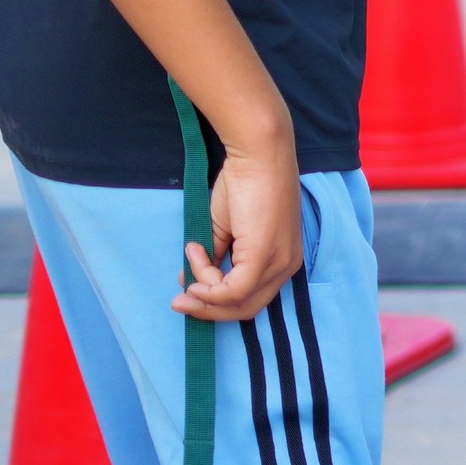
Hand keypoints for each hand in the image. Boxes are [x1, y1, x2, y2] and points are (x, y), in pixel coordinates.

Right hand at [177, 134, 306, 322]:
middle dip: (208, 309)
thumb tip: (189, 282)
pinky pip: (232, 290)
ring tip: (187, 263)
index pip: (251, 298)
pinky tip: (195, 257)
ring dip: (204, 291)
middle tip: (179, 301)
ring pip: (237, 301)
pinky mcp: (264, 257)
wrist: (258, 155)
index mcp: (284, 259)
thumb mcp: (228, 229)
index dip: (217, 302)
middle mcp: (287, 266)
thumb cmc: (245, 184)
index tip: (188, 288)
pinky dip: (207, 284)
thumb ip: (215, 257)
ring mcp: (278, 263)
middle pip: (246, 309)